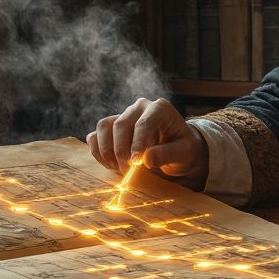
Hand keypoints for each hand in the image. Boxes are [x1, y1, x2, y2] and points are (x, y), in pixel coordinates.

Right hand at [87, 98, 208, 190]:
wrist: (175, 150)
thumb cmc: (181, 148)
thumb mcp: (183, 153)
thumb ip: (168, 154)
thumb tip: (148, 159)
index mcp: (160, 109)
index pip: (143, 123)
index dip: (137, 143)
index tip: (135, 162)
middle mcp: (139, 107)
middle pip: (120, 124)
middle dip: (121, 150)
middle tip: (127, 170)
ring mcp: (123, 116)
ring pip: (104, 126)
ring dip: (107, 150)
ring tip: (118, 168)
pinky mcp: (111, 128)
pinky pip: (95, 135)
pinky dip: (98, 152)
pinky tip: (110, 165)